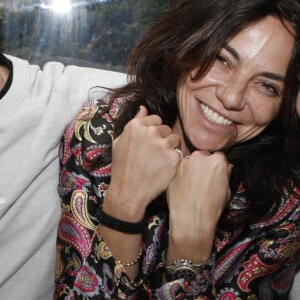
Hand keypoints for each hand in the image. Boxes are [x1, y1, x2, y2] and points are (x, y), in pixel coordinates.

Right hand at [104, 106, 180, 220]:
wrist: (128, 192)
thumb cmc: (122, 168)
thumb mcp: (120, 142)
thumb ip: (134, 122)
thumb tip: (143, 108)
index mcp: (136, 126)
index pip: (155, 119)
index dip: (153, 131)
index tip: (149, 143)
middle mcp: (150, 132)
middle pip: (166, 128)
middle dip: (162, 139)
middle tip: (153, 155)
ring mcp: (163, 145)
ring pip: (175, 139)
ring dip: (170, 148)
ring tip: (159, 161)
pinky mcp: (174, 158)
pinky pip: (179, 153)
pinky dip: (174, 160)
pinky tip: (163, 169)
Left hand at [166, 150, 231, 261]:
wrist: (191, 219)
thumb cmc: (211, 208)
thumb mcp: (227, 189)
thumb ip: (224, 173)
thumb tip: (222, 168)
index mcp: (218, 160)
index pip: (218, 156)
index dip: (215, 165)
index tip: (213, 173)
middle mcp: (200, 156)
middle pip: (202, 155)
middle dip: (202, 164)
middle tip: (201, 179)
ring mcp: (184, 161)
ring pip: (189, 160)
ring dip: (190, 168)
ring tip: (190, 184)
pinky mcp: (172, 168)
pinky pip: (177, 167)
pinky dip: (179, 174)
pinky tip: (182, 186)